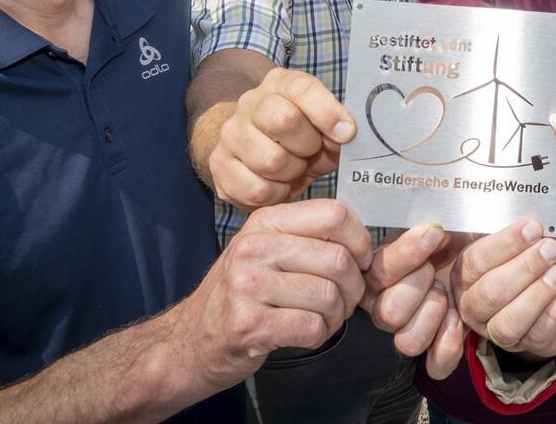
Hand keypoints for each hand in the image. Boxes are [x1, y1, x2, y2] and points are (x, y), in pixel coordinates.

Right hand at [173, 199, 372, 391]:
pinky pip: (312, 327)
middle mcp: (254, 247)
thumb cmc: (243, 293)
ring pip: (329, 296)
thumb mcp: (267, 250)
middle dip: (353, 288)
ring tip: (323, 319)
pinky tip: (305, 334)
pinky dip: (320, 335)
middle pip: (338, 259)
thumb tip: (365, 239)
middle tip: (344, 302)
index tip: (360, 262)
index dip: (360, 241)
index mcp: (265, 221)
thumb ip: (308, 236)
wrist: (190, 341)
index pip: (334, 214)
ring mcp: (247, 285)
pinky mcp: (248, 324)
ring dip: (337, 316)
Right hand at [209, 68, 354, 209]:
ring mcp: (230, 134)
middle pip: (284, 120)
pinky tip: (278, 186)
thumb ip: (336, 129)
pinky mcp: (218, 166)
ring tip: (294, 169)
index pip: (301, 88)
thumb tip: (345, 134)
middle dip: (308, 145)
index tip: (347, 133)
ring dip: (293, 173)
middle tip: (311, 153)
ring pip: (271, 161)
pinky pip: (256, 190)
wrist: (254, 150)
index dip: (327, 112)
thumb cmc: (299, 137)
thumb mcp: (323, 127)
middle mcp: (250, 103)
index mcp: (279, 83)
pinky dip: (276, 194)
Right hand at [359, 223, 466, 376]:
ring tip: (447, 295)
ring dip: (432, 315)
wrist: (481, 257)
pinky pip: (434, 365)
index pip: (378, 271)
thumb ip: (425, 218)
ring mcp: (409, 330)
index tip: (435, 233)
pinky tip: (458, 323)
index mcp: (379, 271)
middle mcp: (386, 305)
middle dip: (417, 286)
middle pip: (387, 313)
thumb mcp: (437, 217)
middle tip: (436, 270)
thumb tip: (430, 221)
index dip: (406, 253)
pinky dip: (448, 347)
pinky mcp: (435, 349)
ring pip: (407, 341)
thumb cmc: (453, 233)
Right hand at [449, 219, 555, 359]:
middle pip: (491, 292)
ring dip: (537, 294)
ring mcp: (495, 331)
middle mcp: (473, 306)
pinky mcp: (525, 344)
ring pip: (510, 321)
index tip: (532, 227)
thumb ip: (522, 235)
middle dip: (524, 268)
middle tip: (549, 249)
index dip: (506, 243)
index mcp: (465, 275)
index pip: (477, 260)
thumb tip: (536, 226)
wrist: (544, 298)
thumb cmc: (525, 263)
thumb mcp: (518, 244)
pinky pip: (539, 333)